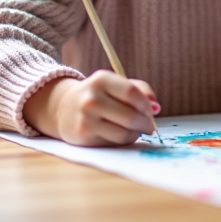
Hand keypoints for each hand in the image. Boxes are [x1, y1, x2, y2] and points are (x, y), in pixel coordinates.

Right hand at [23, 73, 159, 145]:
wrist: (64, 108)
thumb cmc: (98, 95)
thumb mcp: (115, 84)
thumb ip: (140, 90)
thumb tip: (156, 108)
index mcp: (101, 79)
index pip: (131, 92)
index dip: (146, 104)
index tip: (152, 110)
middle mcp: (91, 99)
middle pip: (130, 116)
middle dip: (145, 123)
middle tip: (149, 126)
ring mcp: (86, 118)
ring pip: (124, 133)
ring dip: (136, 134)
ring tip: (135, 130)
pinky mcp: (84, 136)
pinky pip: (114, 142)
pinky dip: (123, 140)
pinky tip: (120, 134)